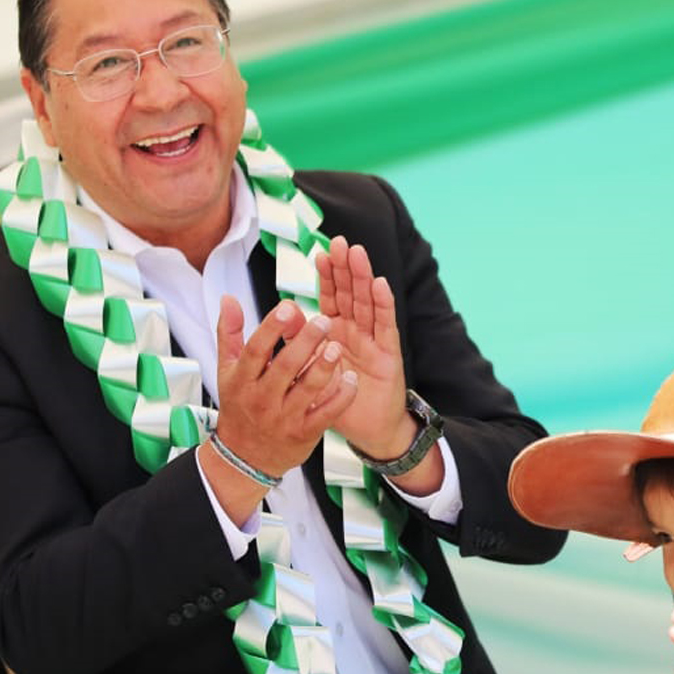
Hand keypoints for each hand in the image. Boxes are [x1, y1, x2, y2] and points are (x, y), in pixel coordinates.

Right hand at [212, 296, 356, 480]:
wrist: (244, 458)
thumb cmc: (239, 408)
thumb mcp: (227, 371)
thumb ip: (230, 333)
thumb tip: (229, 299)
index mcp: (242, 379)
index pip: (256, 350)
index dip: (272, 327)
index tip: (289, 307)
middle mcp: (262, 398)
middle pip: (285, 367)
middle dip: (305, 342)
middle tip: (323, 321)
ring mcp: (284, 417)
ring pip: (307, 389)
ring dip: (324, 367)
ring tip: (336, 347)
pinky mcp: (304, 433)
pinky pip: (326, 413)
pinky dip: (341, 396)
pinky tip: (351, 379)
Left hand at [316, 236, 412, 455]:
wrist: (367, 430)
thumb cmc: (338, 399)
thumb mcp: (312, 370)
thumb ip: (301, 342)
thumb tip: (285, 314)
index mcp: (336, 333)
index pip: (331, 298)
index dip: (327, 277)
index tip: (321, 253)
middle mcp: (356, 332)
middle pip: (351, 294)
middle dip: (346, 268)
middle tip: (340, 242)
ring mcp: (374, 340)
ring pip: (368, 303)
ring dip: (363, 278)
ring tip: (357, 254)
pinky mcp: (389, 354)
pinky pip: (385, 326)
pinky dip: (383, 304)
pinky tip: (379, 284)